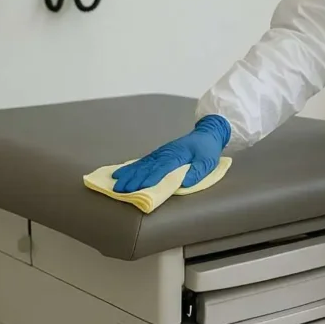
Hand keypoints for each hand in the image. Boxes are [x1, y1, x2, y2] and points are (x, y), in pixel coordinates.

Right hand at [112, 115, 230, 192]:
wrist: (207, 134)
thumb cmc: (207, 150)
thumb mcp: (208, 161)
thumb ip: (197, 171)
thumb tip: (184, 182)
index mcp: (178, 155)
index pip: (162, 168)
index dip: (150, 178)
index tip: (138, 187)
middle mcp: (166, 153)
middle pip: (148, 167)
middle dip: (133, 178)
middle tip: (120, 189)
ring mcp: (161, 153)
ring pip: (143, 164)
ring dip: (129, 174)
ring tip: (116, 183)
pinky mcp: (159, 154)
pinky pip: (143, 161)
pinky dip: (131, 167)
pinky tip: (121, 173)